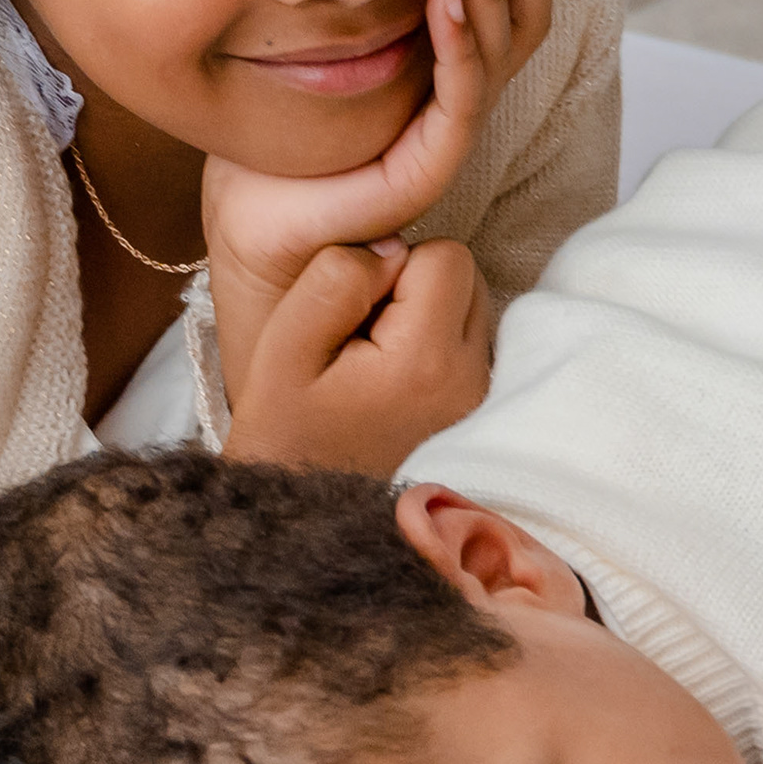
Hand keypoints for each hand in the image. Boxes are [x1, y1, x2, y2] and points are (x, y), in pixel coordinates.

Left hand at [205, 0, 555, 382]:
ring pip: (496, 49)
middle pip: (524, 14)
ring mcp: (453, 130)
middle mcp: (463, 92)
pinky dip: (456, 45)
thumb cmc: (286, 124)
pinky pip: (459, 97)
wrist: (259, 213)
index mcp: (450, 61)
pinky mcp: (431, 162)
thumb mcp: (327, 34)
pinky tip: (444, 0)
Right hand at [221, 236, 494, 476]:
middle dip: (416, 283)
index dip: (392, 265)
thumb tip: (389, 245)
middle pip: (467, 276)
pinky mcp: (475, 412)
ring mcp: (478, 401)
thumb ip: (337, 277)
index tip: (352, 311)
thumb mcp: (285, 345)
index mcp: (425, 360)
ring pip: (472, 305)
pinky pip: (469, 343)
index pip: (444, 255)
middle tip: (360, 332)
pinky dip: (436, 343)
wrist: (301, 518)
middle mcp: (469, 381)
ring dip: (428, 311)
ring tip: (374, 356)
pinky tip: (392, 377)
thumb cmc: (284, 430)